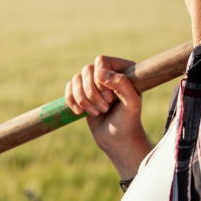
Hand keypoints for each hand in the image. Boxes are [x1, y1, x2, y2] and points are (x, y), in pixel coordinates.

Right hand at [65, 55, 151, 178]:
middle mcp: (109, 72)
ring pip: (76, 78)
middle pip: (87, 70)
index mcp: (124, 69)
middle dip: (92, 93)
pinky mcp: (83, 92)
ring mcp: (95, 82)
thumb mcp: (131, 105)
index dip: (100, 79)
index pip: (101, 61)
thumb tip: (100, 73)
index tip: (111, 97)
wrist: (117, 140)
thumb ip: (122, 85)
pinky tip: (80, 112)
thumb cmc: (127, 122)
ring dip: (83, 99)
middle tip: (105, 108)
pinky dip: (72, 101)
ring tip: (97, 112)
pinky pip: (69, 87)